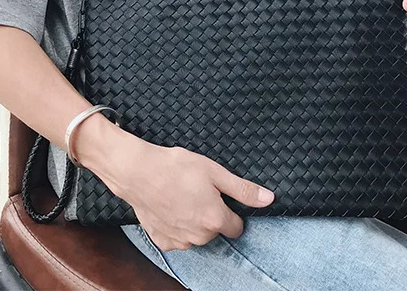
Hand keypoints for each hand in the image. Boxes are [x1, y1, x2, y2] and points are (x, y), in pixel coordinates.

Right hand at [107, 139, 274, 251]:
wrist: (138, 171)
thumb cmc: (176, 167)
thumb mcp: (214, 172)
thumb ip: (242, 190)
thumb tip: (268, 199)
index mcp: (215, 220)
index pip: (236, 227)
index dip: (230, 210)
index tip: (219, 196)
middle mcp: (199, 237)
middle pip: (215, 230)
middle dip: (211, 214)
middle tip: (198, 190)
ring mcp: (179, 240)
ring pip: (196, 235)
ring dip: (193, 220)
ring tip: (181, 196)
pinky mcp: (162, 240)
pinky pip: (177, 237)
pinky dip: (175, 225)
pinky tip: (169, 206)